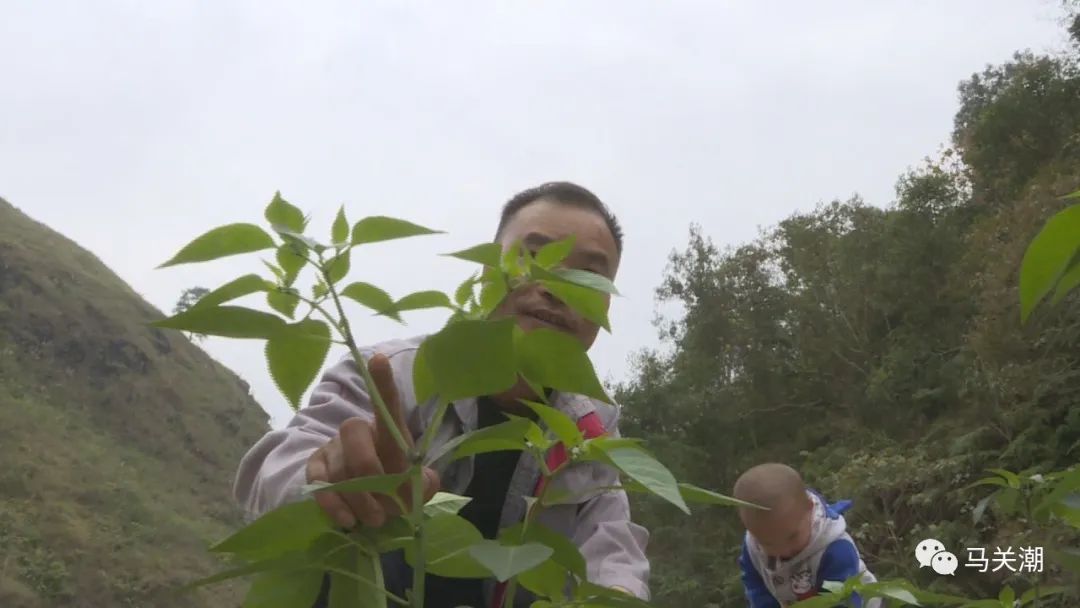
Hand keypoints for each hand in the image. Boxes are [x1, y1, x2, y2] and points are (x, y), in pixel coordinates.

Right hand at [306, 353, 440, 528]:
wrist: (367, 507)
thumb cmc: (395, 490)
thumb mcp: (416, 489)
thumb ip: (426, 485)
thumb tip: (424, 481)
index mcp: (388, 433)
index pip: (386, 405)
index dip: (382, 383)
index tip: (378, 359)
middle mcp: (358, 432)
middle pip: (355, 436)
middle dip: (370, 476)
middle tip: (384, 510)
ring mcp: (333, 449)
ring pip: (338, 467)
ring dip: (357, 499)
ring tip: (374, 520)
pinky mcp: (315, 468)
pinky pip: (318, 483)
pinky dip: (333, 504)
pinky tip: (348, 520)